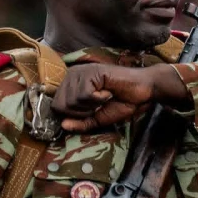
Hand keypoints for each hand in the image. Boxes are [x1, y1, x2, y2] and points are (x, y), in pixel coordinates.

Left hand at [52, 63, 189, 131]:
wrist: (141, 92)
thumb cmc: (121, 103)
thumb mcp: (97, 118)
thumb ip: (80, 123)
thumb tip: (63, 126)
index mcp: (70, 85)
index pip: (56, 107)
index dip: (76, 116)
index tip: (93, 109)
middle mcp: (71, 75)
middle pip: (61, 106)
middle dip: (83, 112)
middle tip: (99, 103)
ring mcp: (80, 72)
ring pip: (72, 101)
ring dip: (92, 105)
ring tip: (105, 95)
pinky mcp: (90, 72)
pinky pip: (84, 96)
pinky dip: (99, 99)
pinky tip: (108, 90)